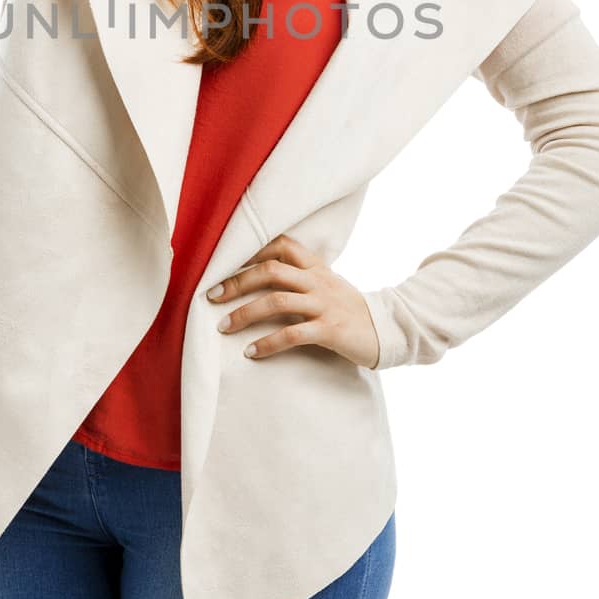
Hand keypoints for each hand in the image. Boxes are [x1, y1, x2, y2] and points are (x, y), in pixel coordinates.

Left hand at [206, 234, 379, 368]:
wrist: (386, 330)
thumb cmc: (348, 309)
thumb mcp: (326, 285)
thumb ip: (300, 276)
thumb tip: (259, 275)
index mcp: (316, 267)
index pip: (281, 245)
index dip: (250, 250)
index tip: (223, 263)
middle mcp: (317, 281)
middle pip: (270, 271)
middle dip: (237, 283)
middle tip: (211, 296)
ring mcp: (324, 305)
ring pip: (277, 302)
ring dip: (245, 314)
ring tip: (224, 327)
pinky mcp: (329, 330)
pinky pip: (292, 335)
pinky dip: (267, 343)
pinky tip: (251, 352)